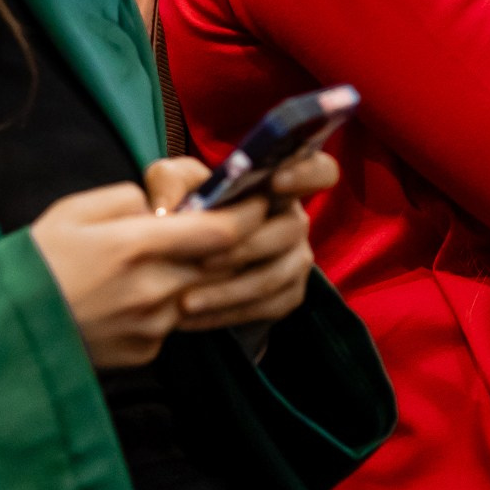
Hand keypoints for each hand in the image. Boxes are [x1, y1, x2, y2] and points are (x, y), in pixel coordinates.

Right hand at [30, 179, 256, 367]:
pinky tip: (142, 293)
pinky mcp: (144, 352)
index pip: (222, 232)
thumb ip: (130, 199)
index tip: (260, 197)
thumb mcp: (75, 209)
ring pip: (201, 294)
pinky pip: (174, 322)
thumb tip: (166, 206)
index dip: (251, 213)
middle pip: (224, 265)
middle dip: (238, 242)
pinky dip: (172, 303)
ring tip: (182, 254)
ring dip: (204, 274)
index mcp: (137, 246)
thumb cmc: (35, 261)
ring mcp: (151, 327)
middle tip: (240, 221)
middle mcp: (153, 290)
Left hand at [175, 150, 338, 330]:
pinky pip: (266, 308)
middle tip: (203, 261)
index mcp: (278, 184)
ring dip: (229, 290)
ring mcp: (296, 260)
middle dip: (245, 247)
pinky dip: (226, 314)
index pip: (320, 170)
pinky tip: (191, 319)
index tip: (275, 182)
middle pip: (289, 230)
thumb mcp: (173, 183)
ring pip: (274, 276)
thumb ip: (169, 182)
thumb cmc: (188, 208)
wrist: (187, 258)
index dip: (306, 173)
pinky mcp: (288, 294)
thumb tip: (169, 208)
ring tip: (186, 301)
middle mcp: (295, 221)